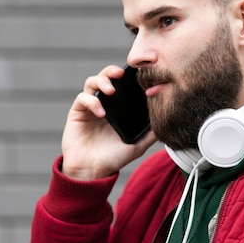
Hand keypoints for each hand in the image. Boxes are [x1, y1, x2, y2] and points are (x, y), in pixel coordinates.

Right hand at [61, 65, 156, 179]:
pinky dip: (92, 101)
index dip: (127, 76)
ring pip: (92, 82)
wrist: (92, 171)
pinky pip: (82, 98)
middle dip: (111, 71)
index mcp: (117, 108)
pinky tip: (101, 112)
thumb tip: (166, 120)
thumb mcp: (137, 145)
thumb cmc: (113, 158)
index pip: (122, 85)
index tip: (137, 73)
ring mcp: (89, 107)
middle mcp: (103, 104)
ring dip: (101, 81)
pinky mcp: (77, 113)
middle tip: (120, 74)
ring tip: (110, 90)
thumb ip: (150, 133)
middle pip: (105, 77)